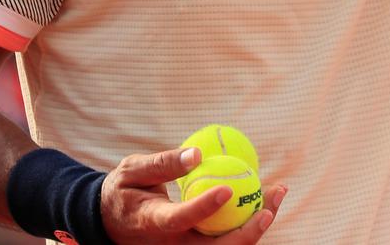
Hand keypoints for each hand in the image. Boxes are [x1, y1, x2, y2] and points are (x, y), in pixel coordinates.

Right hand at [101, 147, 286, 243]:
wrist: (111, 222)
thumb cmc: (123, 191)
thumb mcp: (132, 170)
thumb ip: (162, 164)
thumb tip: (196, 153)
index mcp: (153, 223)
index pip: (181, 220)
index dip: (204, 207)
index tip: (226, 188)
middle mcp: (173, 244)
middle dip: (249, 229)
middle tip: (271, 200)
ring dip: (256, 223)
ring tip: (277, 192)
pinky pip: (226, 238)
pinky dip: (248, 220)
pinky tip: (265, 198)